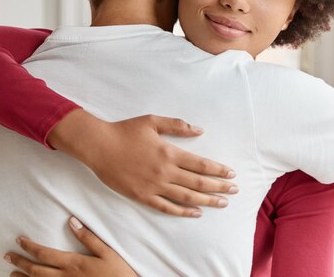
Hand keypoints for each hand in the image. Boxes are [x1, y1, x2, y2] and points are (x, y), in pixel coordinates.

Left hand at [5, 217, 137, 276]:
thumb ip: (88, 237)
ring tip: (11, 275)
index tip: (19, 240)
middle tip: (7, 256)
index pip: (45, 254)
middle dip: (20, 262)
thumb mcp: (107, 252)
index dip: (30, 247)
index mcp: (73, 263)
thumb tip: (72, 221)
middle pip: (36, 270)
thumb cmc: (118, 273)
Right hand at [48, 110, 238, 216]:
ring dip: (206, 201)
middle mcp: (164, 171)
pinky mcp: (142, 196)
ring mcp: (154, 186)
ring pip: (186, 197)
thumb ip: (177, 125)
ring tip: (222, 203)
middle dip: (219, 187)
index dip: (218, 170)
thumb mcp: (152, 121)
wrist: (99, 146)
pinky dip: (183, 211)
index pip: (200, 164)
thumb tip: (199, 130)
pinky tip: (195, 213)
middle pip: (198, 182)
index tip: (231, 173)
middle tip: (235, 190)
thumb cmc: (125, 131)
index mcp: (169, 153)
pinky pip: (167, 207)